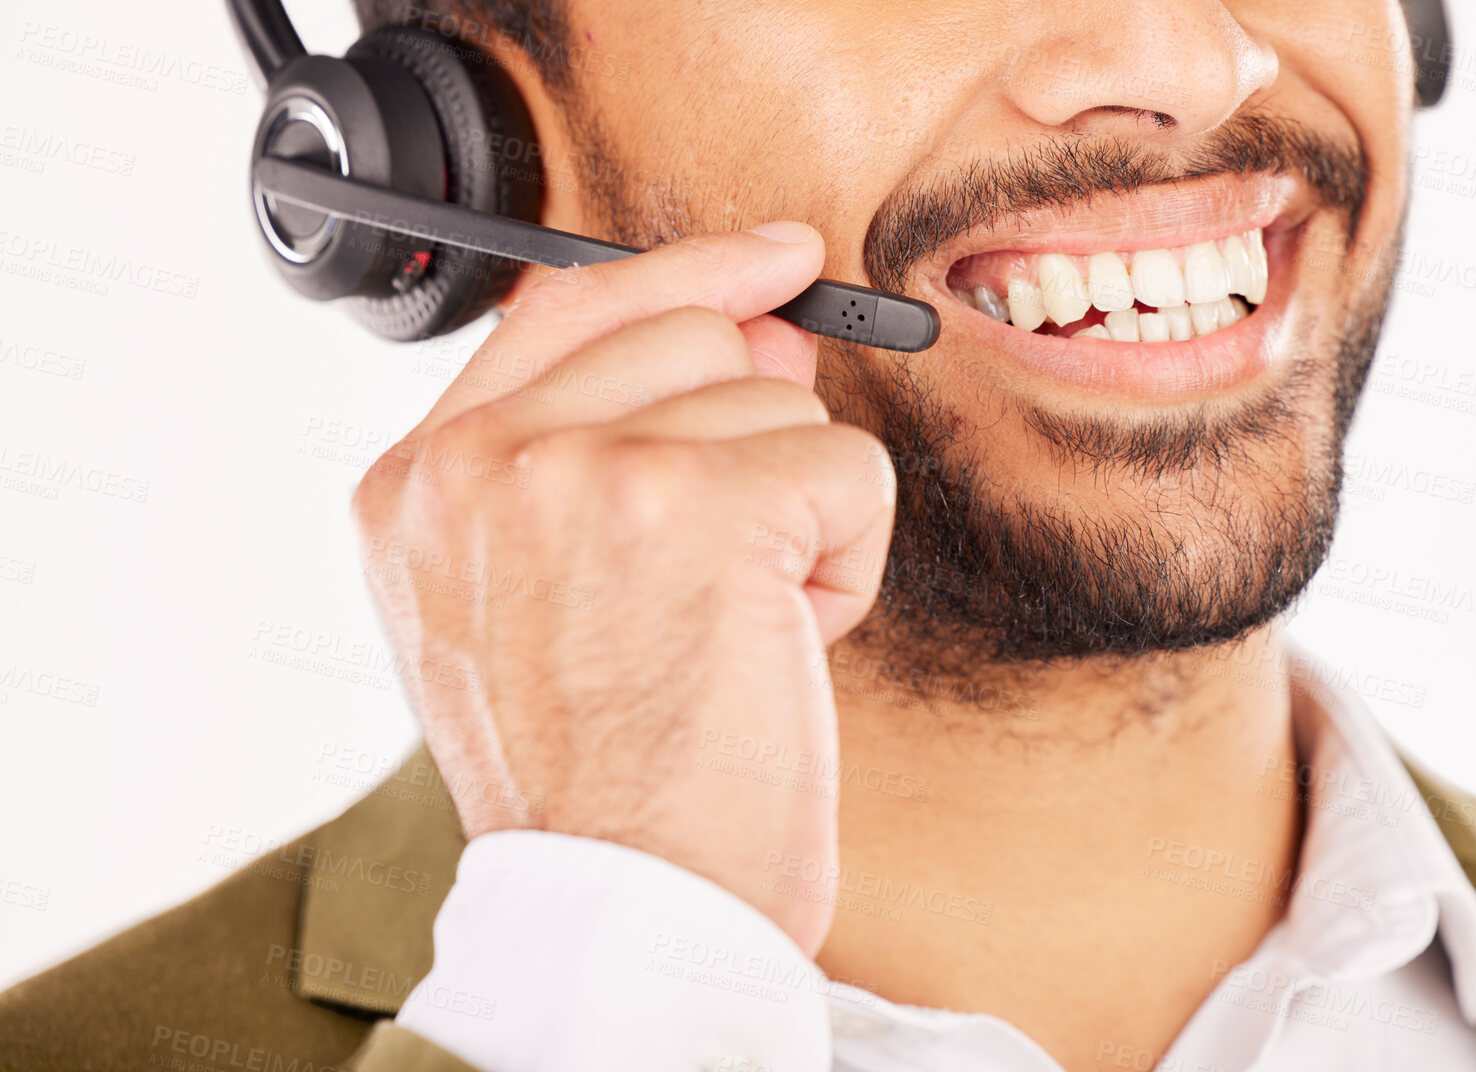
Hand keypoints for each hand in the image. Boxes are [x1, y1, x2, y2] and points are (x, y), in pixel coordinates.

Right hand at [352, 223, 894, 954]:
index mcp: (418, 487)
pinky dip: (848, 566)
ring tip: (729, 634)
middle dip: (747, 452)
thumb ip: (623, 441)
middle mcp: (480, 464)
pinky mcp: (698, 503)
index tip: (775, 257)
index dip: (688, 270)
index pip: (565, 306)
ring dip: (795, 523)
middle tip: (713, 580)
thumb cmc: (604, 781)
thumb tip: (769, 322)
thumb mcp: (552, 600)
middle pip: (694, 335)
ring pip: (780, 403)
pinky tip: (780, 646)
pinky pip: (848, 470)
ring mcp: (581, 471)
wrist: (627, 910)